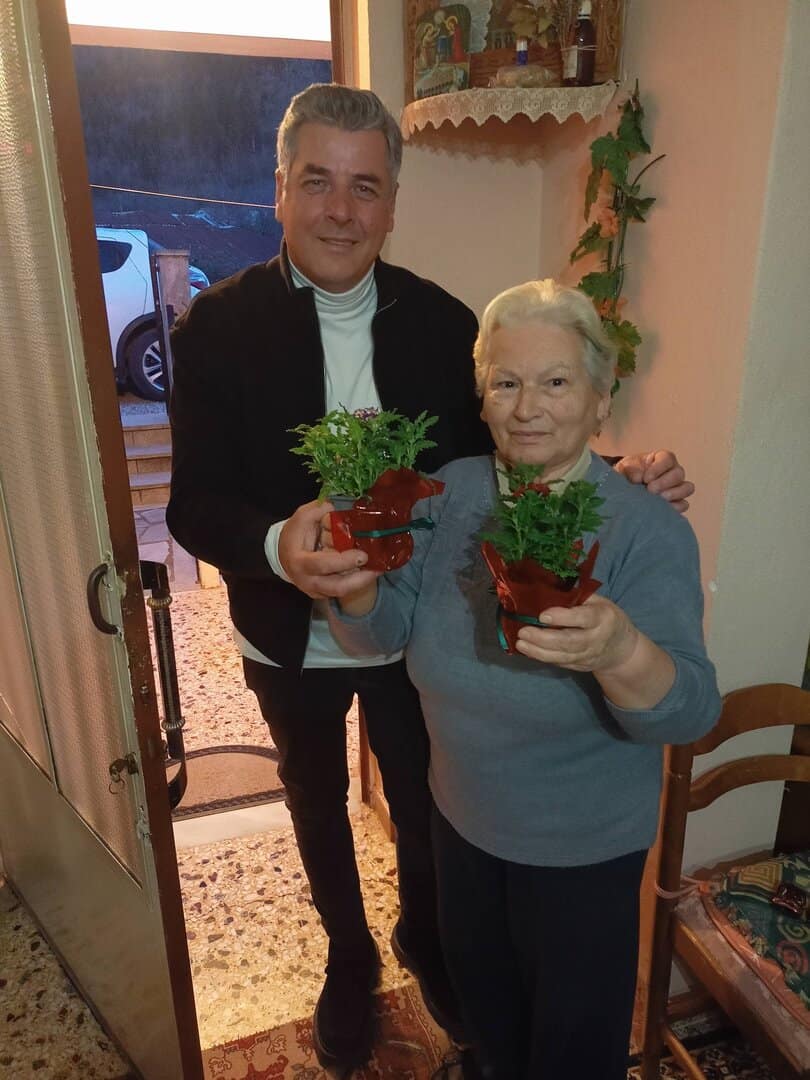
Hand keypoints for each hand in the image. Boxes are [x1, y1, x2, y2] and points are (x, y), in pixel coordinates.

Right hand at [278, 501, 379, 599]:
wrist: (284, 555)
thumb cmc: (295, 534)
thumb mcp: (303, 517)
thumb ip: (320, 510)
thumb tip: (339, 506)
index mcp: (299, 561)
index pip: (321, 565)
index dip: (343, 561)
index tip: (362, 555)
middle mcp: (307, 580)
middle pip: (337, 587)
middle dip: (359, 580)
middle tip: (377, 568)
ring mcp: (316, 590)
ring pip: (343, 591)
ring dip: (362, 581)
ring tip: (378, 569)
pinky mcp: (325, 593)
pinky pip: (343, 590)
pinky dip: (357, 582)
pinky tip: (371, 571)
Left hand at [515, 595, 637, 672]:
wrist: (622, 648)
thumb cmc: (605, 617)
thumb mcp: (599, 602)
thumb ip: (578, 597)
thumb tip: (548, 587)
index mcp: (602, 617)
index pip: (583, 618)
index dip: (563, 617)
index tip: (542, 615)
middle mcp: (596, 638)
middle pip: (569, 641)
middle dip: (543, 638)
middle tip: (523, 632)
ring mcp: (588, 655)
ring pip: (563, 656)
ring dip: (539, 651)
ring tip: (520, 643)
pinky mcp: (580, 666)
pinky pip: (560, 663)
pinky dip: (543, 657)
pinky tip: (528, 650)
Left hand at [614, 450, 693, 512]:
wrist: (626, 486)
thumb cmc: (629, 473)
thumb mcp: (625, 468)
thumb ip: (630, 470)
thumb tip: (638, 478)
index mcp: (662, 458)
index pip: (668, 459)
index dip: (658, 468)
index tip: (645, 478)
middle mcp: (673, 470)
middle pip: (679, 474)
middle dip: (664, 483)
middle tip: (650, 490)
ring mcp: (678, 486)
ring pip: (687, 488)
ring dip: (673, 494)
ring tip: (658, 499)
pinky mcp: (677, 501)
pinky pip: (684, 504)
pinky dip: (675, 507)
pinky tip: (662, 509)